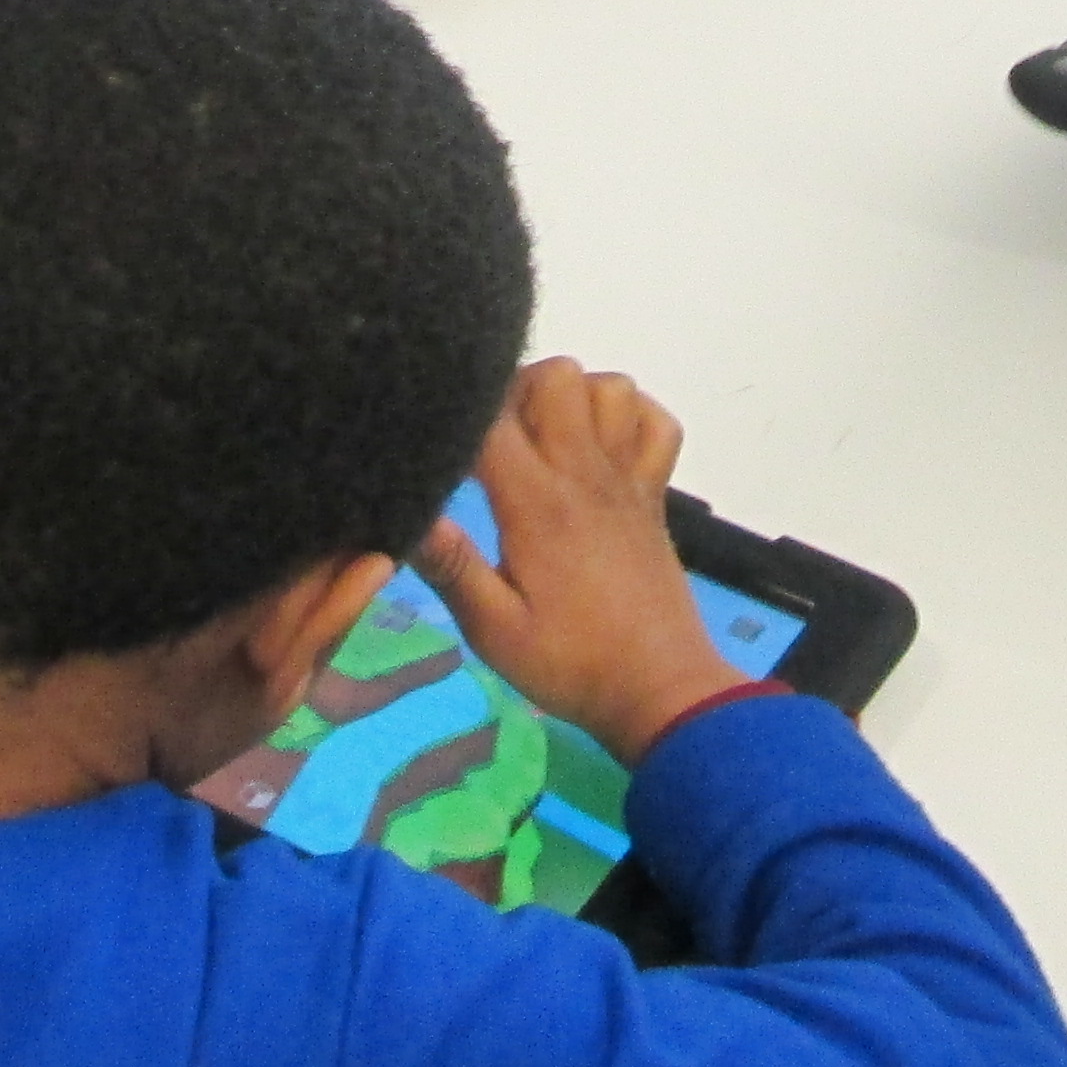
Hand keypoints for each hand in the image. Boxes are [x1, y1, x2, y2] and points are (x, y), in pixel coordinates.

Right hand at [408, 359, 740, 764]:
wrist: (660, 691)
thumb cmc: (570, 664)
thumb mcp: (494, 631)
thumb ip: (452, 567)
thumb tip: (406, 515)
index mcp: (537, 505)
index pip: (492, 421)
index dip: (458, 412)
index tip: (437, 434)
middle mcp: (585, 475)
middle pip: (556, 376)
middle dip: (516, 389)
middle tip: (492, 438)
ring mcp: (628, 480)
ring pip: (610, 387)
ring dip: (574, 397)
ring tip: (544, 438)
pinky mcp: (656, 496)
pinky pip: (657, 424)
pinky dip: (631, 418)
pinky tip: (602, 447)